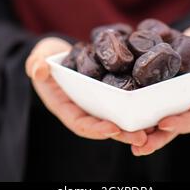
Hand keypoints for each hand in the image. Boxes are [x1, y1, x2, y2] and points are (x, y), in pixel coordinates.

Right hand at [25, 37, 146, 146]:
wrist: (58, 52)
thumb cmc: (45, 56)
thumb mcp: (37, 58)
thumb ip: (35, 64)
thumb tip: (39, 70)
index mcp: (65, 106)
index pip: (80, 123)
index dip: (96, 129)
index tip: (113, 129)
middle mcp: (83, 108)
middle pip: (103, 126)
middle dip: (122, 133)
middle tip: (142, 137)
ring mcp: (96, 101)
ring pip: (116, 117)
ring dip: (133, 124)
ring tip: (154, 128)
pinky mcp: (108, 91)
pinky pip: (122, 101)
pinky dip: (136, 106)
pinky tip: (153, 106)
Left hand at [131, 23, 189, 155]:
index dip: (181, 123)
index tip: (165, 124)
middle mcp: (187, 105)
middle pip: (171, 126)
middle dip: (155, 138)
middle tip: (139, 145)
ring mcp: (171, 100)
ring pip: (155, 119)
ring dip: (140, 129)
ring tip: (123, 135)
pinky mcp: (156, 90)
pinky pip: (144, 101)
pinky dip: (131, 108)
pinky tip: (116, 111)